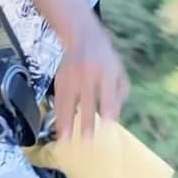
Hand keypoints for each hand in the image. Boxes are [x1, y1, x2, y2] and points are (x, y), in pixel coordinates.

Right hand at [53, 26, 129, 140]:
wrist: (82, 37)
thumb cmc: (105, 60)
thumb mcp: (119, 72)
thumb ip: (120, 95)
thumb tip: (114, 119)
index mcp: (107, 73)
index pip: (108, 93)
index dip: (108, 108)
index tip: (108, 124)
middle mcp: (88, 75)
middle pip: (87, 100)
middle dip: (86, 120)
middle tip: (87, 140)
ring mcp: (71, 77)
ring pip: (68, 102)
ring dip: (66, 122)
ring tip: (65, 140)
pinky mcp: (59, 80)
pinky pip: (58, 101)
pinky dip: (58, 117)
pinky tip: (59, 131)